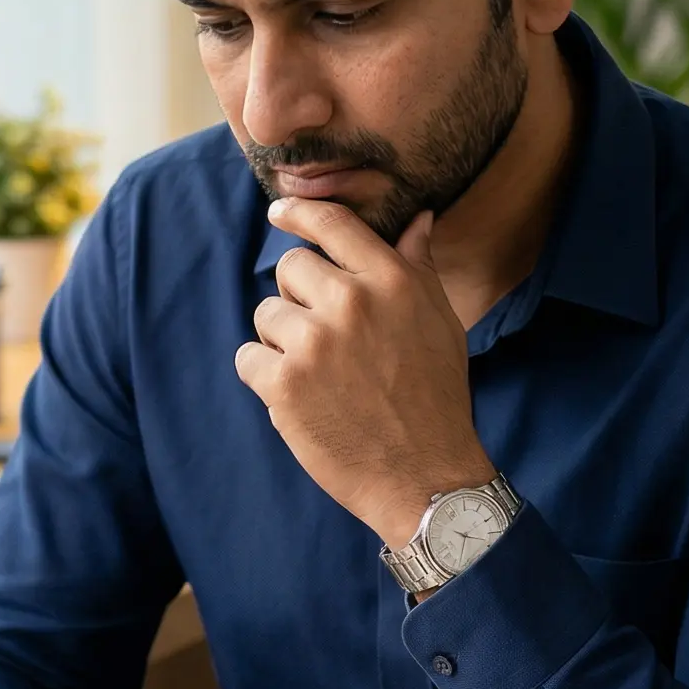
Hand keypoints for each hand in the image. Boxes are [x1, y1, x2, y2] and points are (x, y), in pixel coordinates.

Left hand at [234, 198, 492, 546]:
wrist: (425, 475)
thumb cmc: (435, 398)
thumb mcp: (440, 322)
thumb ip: (418, 267)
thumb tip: (418, 219)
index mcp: (391, 281)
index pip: (332, 224)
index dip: (298, 212)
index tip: (280, 213)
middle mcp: (351, 302)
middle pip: (290, 268)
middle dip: (298, 298)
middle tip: (325, 340)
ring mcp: (314, 342)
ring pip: (266, 314)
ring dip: (282, 342)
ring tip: (319, 377)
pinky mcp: (284, 383)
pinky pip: (248, 358)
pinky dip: (265, 378)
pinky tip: (299, 400)